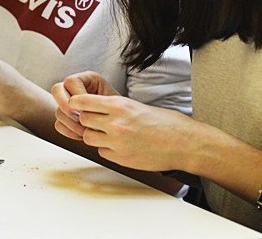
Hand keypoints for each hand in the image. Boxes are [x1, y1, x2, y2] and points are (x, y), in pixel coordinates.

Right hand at [52, 71, 119, 140]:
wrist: (127, 126)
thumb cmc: (123, 112)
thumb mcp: (113, 102)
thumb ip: (97, 101)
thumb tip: (81, 111)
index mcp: (88, 79)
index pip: (71, 82)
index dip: (76, 95)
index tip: (86, 107)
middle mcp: (75, 89)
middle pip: (56, 90)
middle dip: (65, 106)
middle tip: (78, 117)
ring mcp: (69, 104)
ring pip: (58, 111)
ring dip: (71, 123)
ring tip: (86, 130)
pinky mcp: (67, 119)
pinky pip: (59, 125)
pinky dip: (69, 132)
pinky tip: (81, 135)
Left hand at [68, 92, 195, 172]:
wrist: (184, 144)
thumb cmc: (166, 123)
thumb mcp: (137, 106)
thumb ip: (115, 107)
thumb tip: (95, 107)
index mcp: (119, 106)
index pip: (82, 102)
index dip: (77, 103)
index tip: (77, 105)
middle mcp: (115, 124)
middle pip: (83, 120)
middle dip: (86, 120)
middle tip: (95, 120)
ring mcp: (117, 143)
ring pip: (88, 138)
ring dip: (94, 136)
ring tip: (108, 133)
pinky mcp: (121, 159)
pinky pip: (102, 152)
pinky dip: (106, 149)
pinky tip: (119, 145)